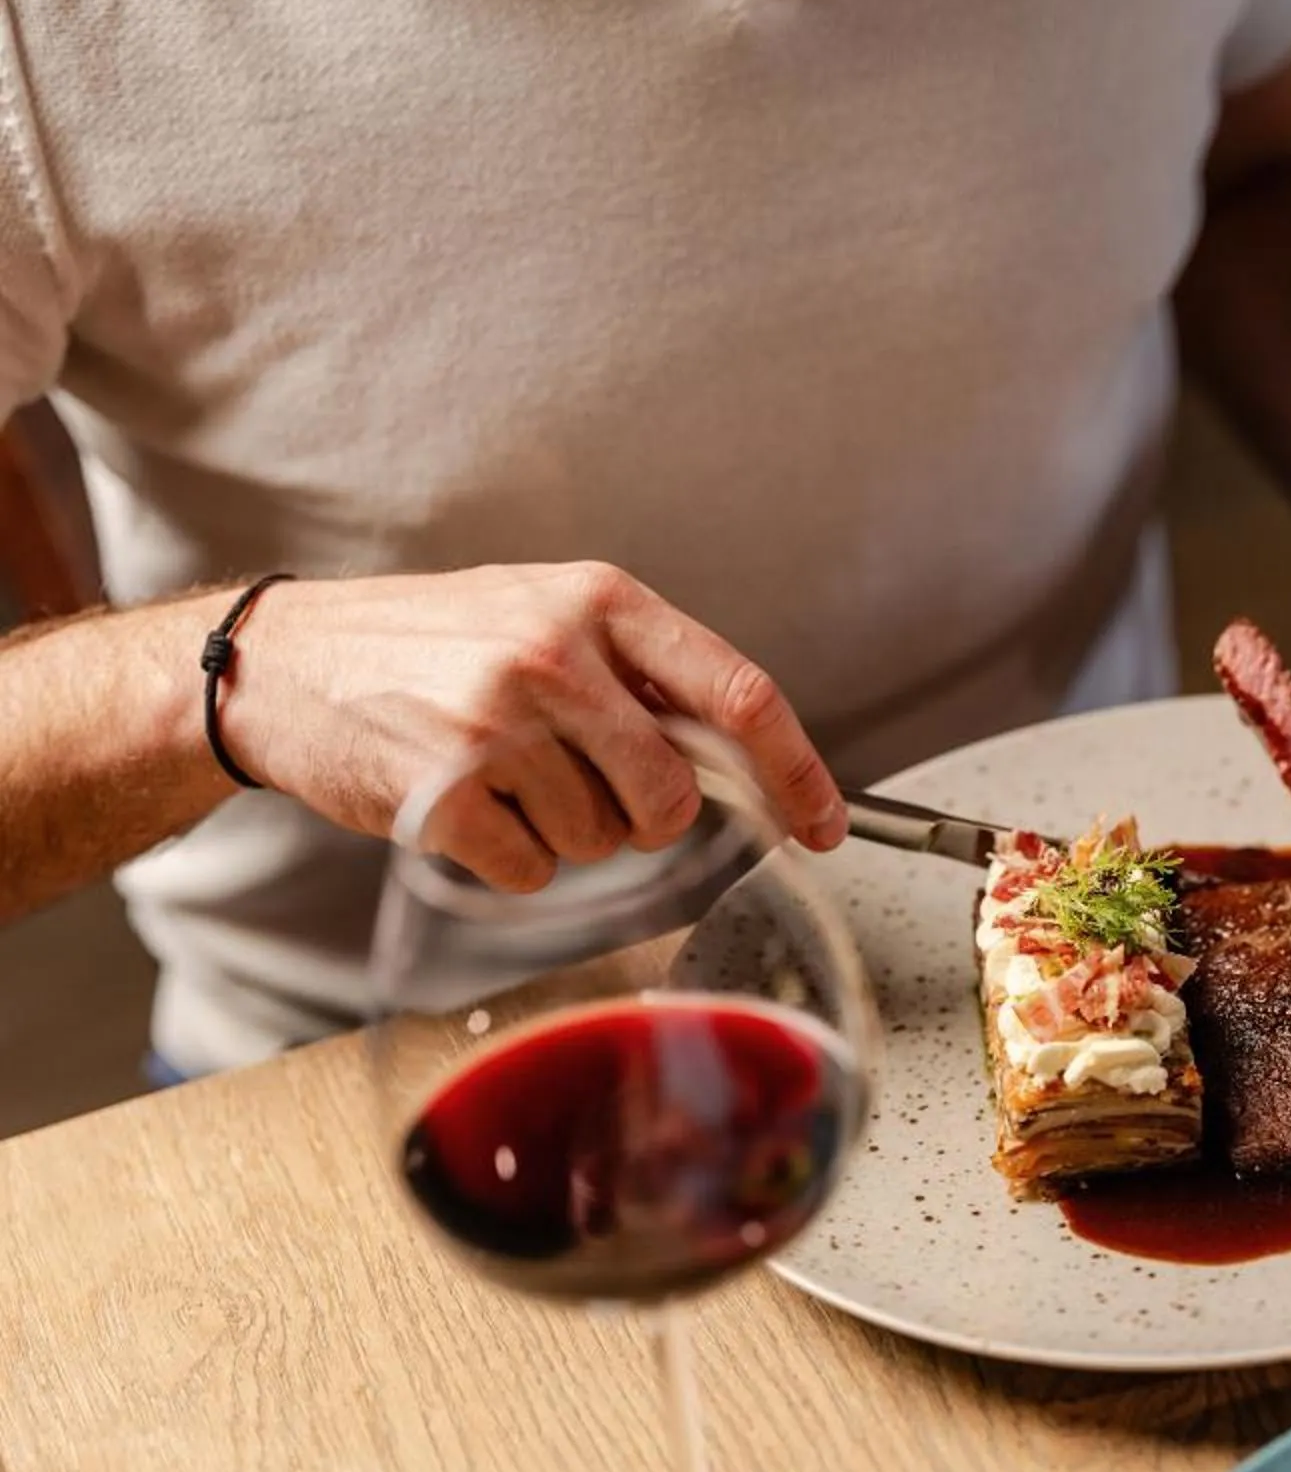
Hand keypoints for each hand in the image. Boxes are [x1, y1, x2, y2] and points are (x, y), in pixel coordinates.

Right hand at [221, 562, 847, 889]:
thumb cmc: (429, 644)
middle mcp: (553, 652)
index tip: (824, 827)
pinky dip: (508, 859)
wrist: (284, 662)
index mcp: (600, 600)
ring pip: (600, 842)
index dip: (797, 772)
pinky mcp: (444, 792)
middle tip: (583, 786)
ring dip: (562, 832)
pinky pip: (531, 872)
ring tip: (499, 774)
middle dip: (644, 820)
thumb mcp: (543, 615)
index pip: (739, 693)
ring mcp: (496, 722)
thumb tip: (743, 758)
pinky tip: (464, 805)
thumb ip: (639, 675)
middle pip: (671, 797)